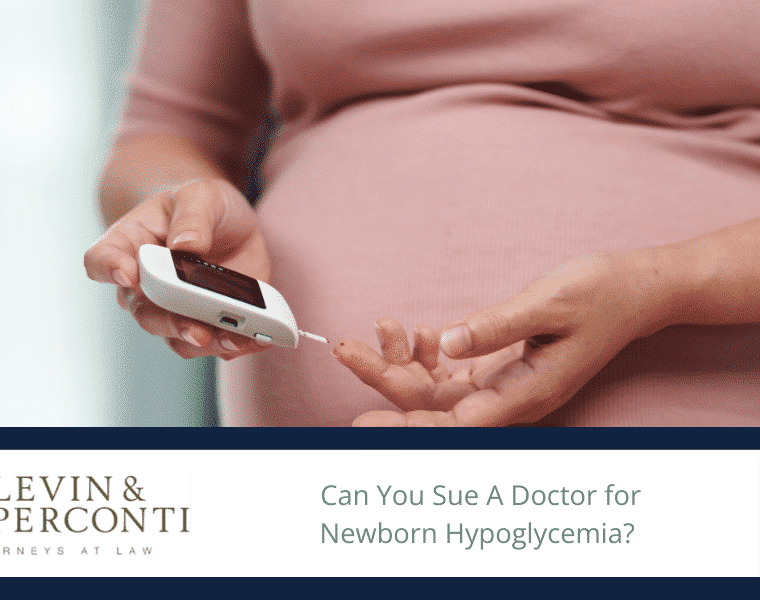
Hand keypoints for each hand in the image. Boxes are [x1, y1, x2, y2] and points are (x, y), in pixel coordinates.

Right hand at [84, 177, 271, 358]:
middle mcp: (144, 286)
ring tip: (234, 339)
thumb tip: (187, 246)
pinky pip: (211, 345)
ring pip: (176, 337)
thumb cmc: (201, 206)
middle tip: (195, 329)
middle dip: (169, 322)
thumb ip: (192, 217)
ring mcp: (173, 309)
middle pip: (143, 312)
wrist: (226, 224)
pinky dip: (232, 345)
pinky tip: (253, 340)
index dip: (108, 269)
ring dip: (205, 343)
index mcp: (130, 245)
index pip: (101, 259)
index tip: (127, 274)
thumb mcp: (201, 195)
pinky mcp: (204, 322)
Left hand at [336, 251, 668, 425]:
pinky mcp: (496, 367)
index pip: (453, 423)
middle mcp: (509, 399)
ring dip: (401, 361)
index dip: (407, 426)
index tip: (365, 424)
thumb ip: (496, 325)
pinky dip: (426, 350)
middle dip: (385, 379)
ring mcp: (501, 385)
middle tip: (344, 351)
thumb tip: (446, 343)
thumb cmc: (600, 294)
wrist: (633, 290)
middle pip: (432, 405)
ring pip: (435, 388)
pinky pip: (449, 370)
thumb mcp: (548, 302)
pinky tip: (414, 330)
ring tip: (377, 327)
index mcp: (525, 394)